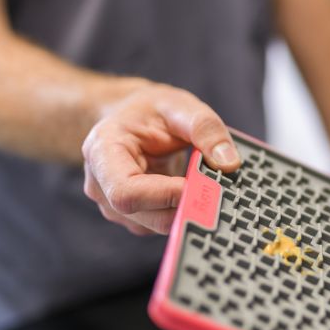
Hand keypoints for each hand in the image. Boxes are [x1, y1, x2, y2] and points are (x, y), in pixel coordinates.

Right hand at [82, 84, 240, 234]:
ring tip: (204, 183)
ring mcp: (112, 204)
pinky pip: (161, 222)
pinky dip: (182, 211)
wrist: (131, 116)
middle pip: (142, 214)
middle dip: (184, 206)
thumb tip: (229, 163)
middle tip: (217, 189)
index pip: (126, 191)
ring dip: (185, 209)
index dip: (165, 196)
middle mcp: (100, 184)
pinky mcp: (131, 214)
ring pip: (154, 223)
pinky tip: (193, 190)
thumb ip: (206, 129)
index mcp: (103, 151)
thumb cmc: (151, 109)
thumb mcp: (181, 106)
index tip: (201, 185)